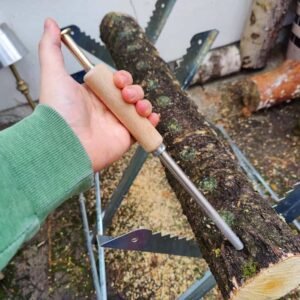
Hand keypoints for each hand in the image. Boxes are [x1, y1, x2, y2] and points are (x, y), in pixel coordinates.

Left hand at [39, 18, 158, 170]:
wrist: (67, 145)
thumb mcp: (54, 75)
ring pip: (139, 109)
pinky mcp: (126, 138)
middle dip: (134, 90)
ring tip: (139, 107)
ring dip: (145, 104)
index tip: (118, 80)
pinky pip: (144, 128)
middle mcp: (106, 108)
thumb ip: (51, 49)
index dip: (121, 78)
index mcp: (94, 95)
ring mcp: (117, 123)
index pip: (115, 82)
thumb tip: (50, 24)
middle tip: (127, 95)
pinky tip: (150, 117)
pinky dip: (151, 122)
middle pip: (131, 93)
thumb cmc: (60, 113)